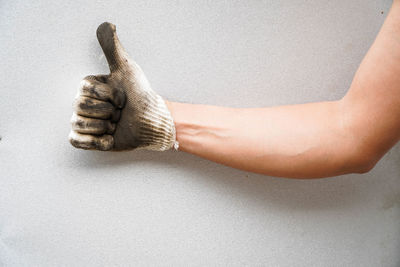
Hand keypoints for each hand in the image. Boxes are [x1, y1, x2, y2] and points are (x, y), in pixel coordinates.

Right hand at [69, 22, 176, 150]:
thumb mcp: (127, 69)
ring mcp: (87, 123)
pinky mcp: (89, 141)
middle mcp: (85, 104)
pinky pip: (75, 141)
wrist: (152, 123)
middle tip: (120, 113)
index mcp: (90, 88)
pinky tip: (110, 138)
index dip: (106, 95)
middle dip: (106, 111)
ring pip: (77, 124)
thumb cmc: (141, 95)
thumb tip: (107, 24)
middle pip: (79, 107)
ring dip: (102, 126)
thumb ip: (113, 48)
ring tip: (116, 125)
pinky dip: (94, 142)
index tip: (122, 97)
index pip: (83, 89)